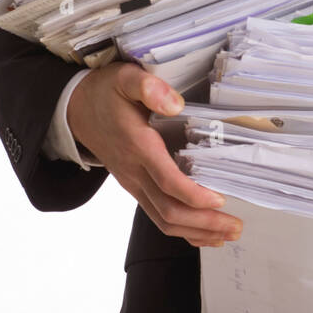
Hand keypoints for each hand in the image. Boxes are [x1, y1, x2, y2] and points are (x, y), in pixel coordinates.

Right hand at [67, 62, 242, 247]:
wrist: (76, 109)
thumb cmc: (105, 93)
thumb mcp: (125, 78)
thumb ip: (149, 87)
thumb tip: (176, 104)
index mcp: (138, 146)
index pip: (168, 181)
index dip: (195, 195)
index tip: (221, 199)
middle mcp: (135, 172)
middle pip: (169, 210)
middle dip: (205, 223)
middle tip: (235, 226)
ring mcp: (134, 183)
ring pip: (163, 219)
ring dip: (196, 231)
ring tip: (227, 234)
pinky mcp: (135, 187)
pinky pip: (157, 215)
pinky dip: (182, 229)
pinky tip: (203, 233)